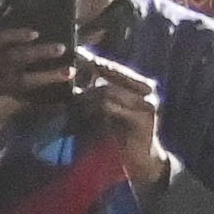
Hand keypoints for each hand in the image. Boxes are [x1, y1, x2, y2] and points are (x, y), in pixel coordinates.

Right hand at [0, 27, 79, 170]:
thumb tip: (23, 64)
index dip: (12, 35)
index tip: (35, 33)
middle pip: (8, 57)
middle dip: (37, 52)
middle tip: (60, 48)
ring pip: (17, 79)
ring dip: (45, 76)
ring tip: (67, 73)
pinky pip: (22, 106)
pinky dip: (43, 106)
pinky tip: (61, 105)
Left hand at [60, 50, 163, 192]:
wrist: (140, 160)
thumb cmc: (120, 134)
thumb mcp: (108, 109)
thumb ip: (98, 91)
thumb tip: (73, 73)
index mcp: (140, 84)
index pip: (113, 67)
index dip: (93, 60)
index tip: (74, 53)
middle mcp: (147, 90)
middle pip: (111, 73)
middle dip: (87, 74)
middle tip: (66, 74)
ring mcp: (147, 103)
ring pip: (107, 90)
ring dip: (86, 96)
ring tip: (72, 101)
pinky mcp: (143, 118)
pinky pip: (110, 107)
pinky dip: (92, 108)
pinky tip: (81, 113)